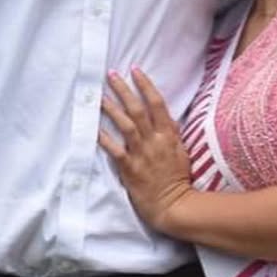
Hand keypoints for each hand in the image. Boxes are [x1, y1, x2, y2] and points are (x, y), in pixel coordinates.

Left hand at [99, 68, 193, 234]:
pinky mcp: (130, 168)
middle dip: (124, 90)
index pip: (157, 103)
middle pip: (138, 109)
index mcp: (169, 135)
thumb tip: (166, 118)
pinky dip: (104, 138)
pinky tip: (94, 128)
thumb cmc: (178, 179)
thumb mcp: (181, 152)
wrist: (174, 205)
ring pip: (126, 125)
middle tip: (111, 75)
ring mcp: (142, 154)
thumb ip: (172, 134)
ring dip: (112, 109)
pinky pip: (115, 150)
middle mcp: (155, 140)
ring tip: (99, 96)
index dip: (145, 85)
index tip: (135, 70)